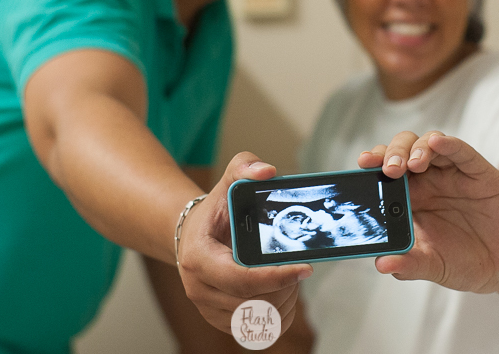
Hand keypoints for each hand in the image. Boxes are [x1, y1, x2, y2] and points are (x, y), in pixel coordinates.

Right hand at [176, 152, 313, 334]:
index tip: (306, 268)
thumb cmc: (214, 212)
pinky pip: (257, 331)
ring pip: (259, 319)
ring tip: (290, 278)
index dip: (278, 276)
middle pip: (255, 302)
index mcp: (198, 259)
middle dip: (286, 288)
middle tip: (299, 268)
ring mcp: (208, 309)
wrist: (192, 236)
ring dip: (284, 301)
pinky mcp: (220, 321)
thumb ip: (245, 168)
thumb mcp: (227, 183)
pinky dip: (277, 316)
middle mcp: (199, 289)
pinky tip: (282, 294)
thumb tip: (267, 171)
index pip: (243, 280)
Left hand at [358, 131, 498, 294]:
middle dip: (391, 154)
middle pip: (402, 150)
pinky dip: (448, 144)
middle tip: (387, 170)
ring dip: (415, 149)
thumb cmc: (461, 262)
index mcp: (408, 197)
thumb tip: (382, 264)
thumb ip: (409, 264)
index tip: (362, 164)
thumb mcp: (433, 266)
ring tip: (411, 164)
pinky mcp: (478, 172)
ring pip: (428, 144)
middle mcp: (427, 179)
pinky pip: (461, 151)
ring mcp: (452, 173)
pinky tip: (436, 143)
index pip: (384, 169)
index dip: (373, 163)